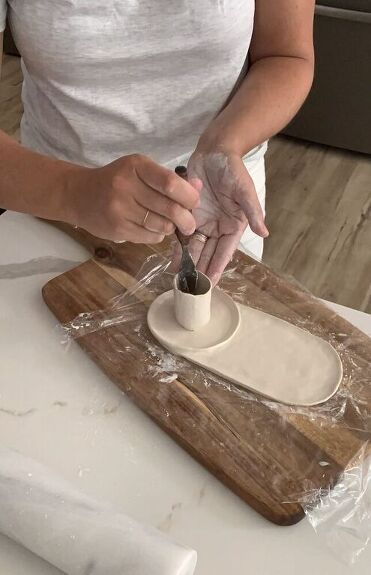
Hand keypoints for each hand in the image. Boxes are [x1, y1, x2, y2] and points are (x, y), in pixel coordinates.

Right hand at [66, 154, 200, 242]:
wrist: (78, 195)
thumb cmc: (116, 181)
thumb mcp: (140, 171)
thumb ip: (169, 179)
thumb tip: (198, 186)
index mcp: (136, 166)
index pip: (171, 183)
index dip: (189, 196)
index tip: (194, 203)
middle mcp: (126, 186)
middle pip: (169, 208)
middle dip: (186, 219)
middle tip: (190, 224)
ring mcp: (120, 209)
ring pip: (161, 226)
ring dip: (171, 228)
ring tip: (168, 224)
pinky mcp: (117, 228)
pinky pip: (149, 237)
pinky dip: (157, 235)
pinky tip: (151, 228)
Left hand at [183, 150, 268, 284]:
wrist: (214, 151)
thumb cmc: (233, 169)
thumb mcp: (244, 190)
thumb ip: (253, 212)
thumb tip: (264, 233)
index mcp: (233, 225)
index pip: (225, 251)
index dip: (218, 267)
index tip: (211, 283)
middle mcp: (218, 227)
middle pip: (208, 253)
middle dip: (200, 270)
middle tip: (191, 288)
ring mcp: (202, 221)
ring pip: (194, 247)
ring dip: (188, 262)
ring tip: (179, 279)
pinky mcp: (188, 214)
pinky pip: (181, 233)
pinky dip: (177, 246)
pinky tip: (170, 260)